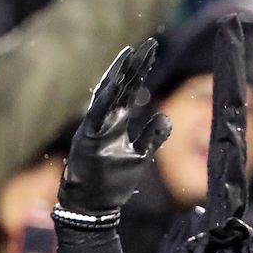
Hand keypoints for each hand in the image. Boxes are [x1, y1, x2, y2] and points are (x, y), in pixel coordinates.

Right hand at [55, 39, 170, 224]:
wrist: (92, 208)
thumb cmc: (113, 183)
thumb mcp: (141, 156)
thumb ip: (152, 136)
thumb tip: (166, 117)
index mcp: (117, 123)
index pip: (130, 89)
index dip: (140, 70)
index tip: (152, 50)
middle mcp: (105, 120)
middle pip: (122, 86)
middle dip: (135, 65)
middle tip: (149, 44)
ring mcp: (94, 127)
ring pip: (108, 94)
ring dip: (120, 74)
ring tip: (132, 53)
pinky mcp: (87, 138)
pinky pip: (96, 113)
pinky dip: (105, 97)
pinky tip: (114, 80)